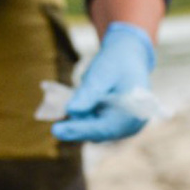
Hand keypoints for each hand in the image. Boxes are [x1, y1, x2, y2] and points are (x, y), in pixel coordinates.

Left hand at [52, 21, 155, 142]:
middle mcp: (130, 125)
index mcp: (133, 113)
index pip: (104, 128)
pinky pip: (93, 126)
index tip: (56, 130)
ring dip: (78, 123)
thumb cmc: (116, 61)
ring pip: (92, 131)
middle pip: (97, 133)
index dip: (79, 130)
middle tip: (55, 128)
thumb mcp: (101, 73)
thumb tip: (71, 111)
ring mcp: (121, 128)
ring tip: (66, 115)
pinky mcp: (112, 125)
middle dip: (76, 127)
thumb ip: (89, 92)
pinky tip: (71, 111)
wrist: (127, 56)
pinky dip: (81, 119)